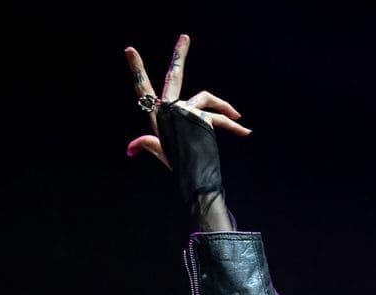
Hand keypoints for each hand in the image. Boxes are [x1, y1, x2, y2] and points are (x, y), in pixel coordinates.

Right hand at [123, 34, 250, 168]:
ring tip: (238, 118)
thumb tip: (129, 149)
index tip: (130, 50)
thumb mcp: (162, 152)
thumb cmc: (178, 165)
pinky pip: (220, 117)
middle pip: (174, 76)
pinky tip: (245, 131)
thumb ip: (149, 144)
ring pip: (206, 98)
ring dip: (225, 108)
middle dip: (179, 55)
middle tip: (185, 36)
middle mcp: (169, 109)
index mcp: (158, 115)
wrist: (191, 177)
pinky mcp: (200, 116)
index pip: (142, 88)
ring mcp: (184, 111)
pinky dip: (234, 125)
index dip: (137, 70)